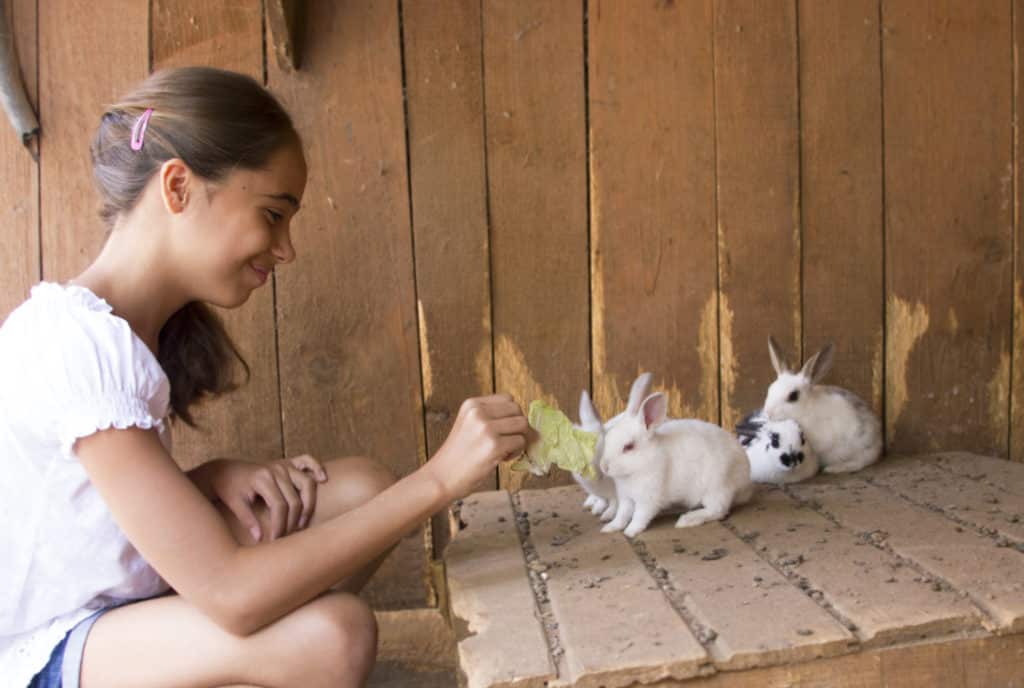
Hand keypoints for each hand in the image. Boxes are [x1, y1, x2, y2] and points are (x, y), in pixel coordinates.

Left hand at [191, 455, 327, 541]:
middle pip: (294, 499)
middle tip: (287, 536)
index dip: (280, 525)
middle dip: (293, 521)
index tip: (276, 540)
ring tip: (303, 522)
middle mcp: (277, 470)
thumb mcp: (234, 503)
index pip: (279, 506)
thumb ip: (247, 520)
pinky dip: (317, 467)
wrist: (225, 470)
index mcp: (263, 479)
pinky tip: (323, 479)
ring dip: (309, 504)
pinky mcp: (288, 462)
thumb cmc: (229, 487)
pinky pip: (307, 460)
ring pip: (307, 483)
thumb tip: (260, 538)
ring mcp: (284, 465)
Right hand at [424, 394, 532, 500]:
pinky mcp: (494, 446)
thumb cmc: (457, 456)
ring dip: (519, 439)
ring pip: (522, 425)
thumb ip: (490, 417)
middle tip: (506, 441)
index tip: (503, 430)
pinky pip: (521, 442)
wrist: (441, 478)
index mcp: (471, 404)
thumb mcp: (468, 425)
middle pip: (517, 410)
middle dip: (517, 426)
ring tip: (504, 451)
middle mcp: (478, 412)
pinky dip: (516, 452)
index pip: (508, 399)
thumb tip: (523, 419)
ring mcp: (486, 428)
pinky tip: (501, 459)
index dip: (511, 415)